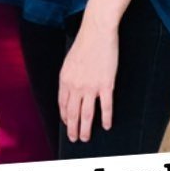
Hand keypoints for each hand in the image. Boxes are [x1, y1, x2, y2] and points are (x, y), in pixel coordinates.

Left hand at [58, 17, 118, 141]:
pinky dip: (106, 118)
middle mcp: (76, 86)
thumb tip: (71, 89)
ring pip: (87, 114)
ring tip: (86, 138)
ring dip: (86, 129)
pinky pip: (106, 106)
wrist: (97, 31)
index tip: (67, 124)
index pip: (62, 104)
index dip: (64, 116)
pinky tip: (107, 126)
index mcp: (65, 79)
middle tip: (74, 139)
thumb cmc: (85, 43)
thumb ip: (69, 77)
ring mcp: (91, 86)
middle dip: (72, 128)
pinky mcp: (106, 84)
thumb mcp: (70, 61)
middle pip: (72, 113)